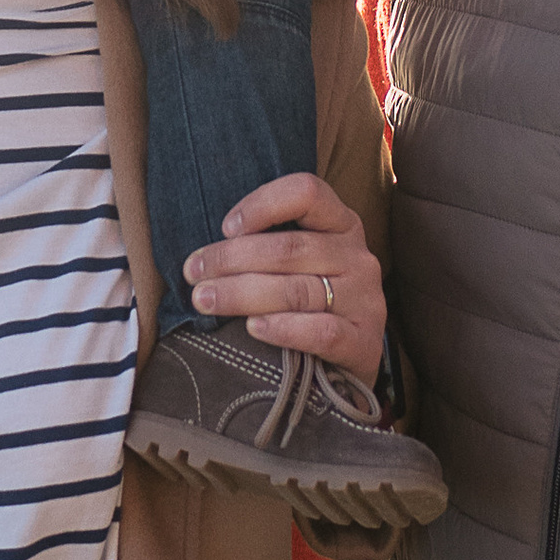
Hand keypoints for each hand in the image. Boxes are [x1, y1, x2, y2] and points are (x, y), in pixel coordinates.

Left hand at [185, 174, 386, 386]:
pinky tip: (253, 328)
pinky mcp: (365, 342)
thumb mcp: (301, 263)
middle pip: (290, 248)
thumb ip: (268, 247)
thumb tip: (205, 254)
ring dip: (242, 294)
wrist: (349, 366)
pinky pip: (322, 332)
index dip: (262, 203)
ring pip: (298, 290)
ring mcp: (365, 300)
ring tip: (204, 300)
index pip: (307, 193)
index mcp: (342, 225)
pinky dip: (284, 329)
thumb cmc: (312, 304)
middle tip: (194, 273)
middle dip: (232, 259)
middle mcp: (357, 257)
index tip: (225, 228)